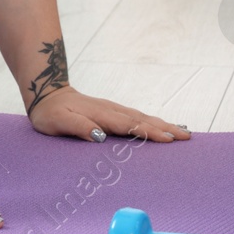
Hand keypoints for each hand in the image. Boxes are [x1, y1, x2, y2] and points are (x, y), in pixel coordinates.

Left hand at [26, 86, 190, 142]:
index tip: (168, 139)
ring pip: (142, 117)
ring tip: (184, 132)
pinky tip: (162, 127)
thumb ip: (77, 127)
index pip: (129, 125)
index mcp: (101, 115)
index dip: (149, 132)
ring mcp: (113, 109)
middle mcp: (111, 110)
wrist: (46, 94)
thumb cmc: (50, 113)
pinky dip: (153, 122)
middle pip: (142, 120)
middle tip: (187, 137)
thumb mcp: (57, 122)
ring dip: (163, 124)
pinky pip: (137, 117)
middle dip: (165, 128)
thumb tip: (99, 136)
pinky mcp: (113, 111)